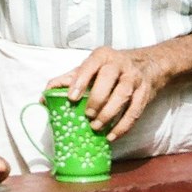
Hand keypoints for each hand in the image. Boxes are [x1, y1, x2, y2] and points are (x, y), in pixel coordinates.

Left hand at [47, 46, 163, 142]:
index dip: (81, 80)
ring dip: (109, 113)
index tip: (71, 97)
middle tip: (87, 115)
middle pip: (108, 78)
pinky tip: (112, 136)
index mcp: (103, 56)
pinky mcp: (145, 93)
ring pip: (123, 94)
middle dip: (97, 98)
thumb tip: (44, 98)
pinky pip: (135, 111)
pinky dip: (123, 126)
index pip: (91, 64)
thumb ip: (67, 80)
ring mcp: (134, 77)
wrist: (147, 64)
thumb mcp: (90, 69)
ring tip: (96, 127)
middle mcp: (120, 63)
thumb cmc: (109, 69)